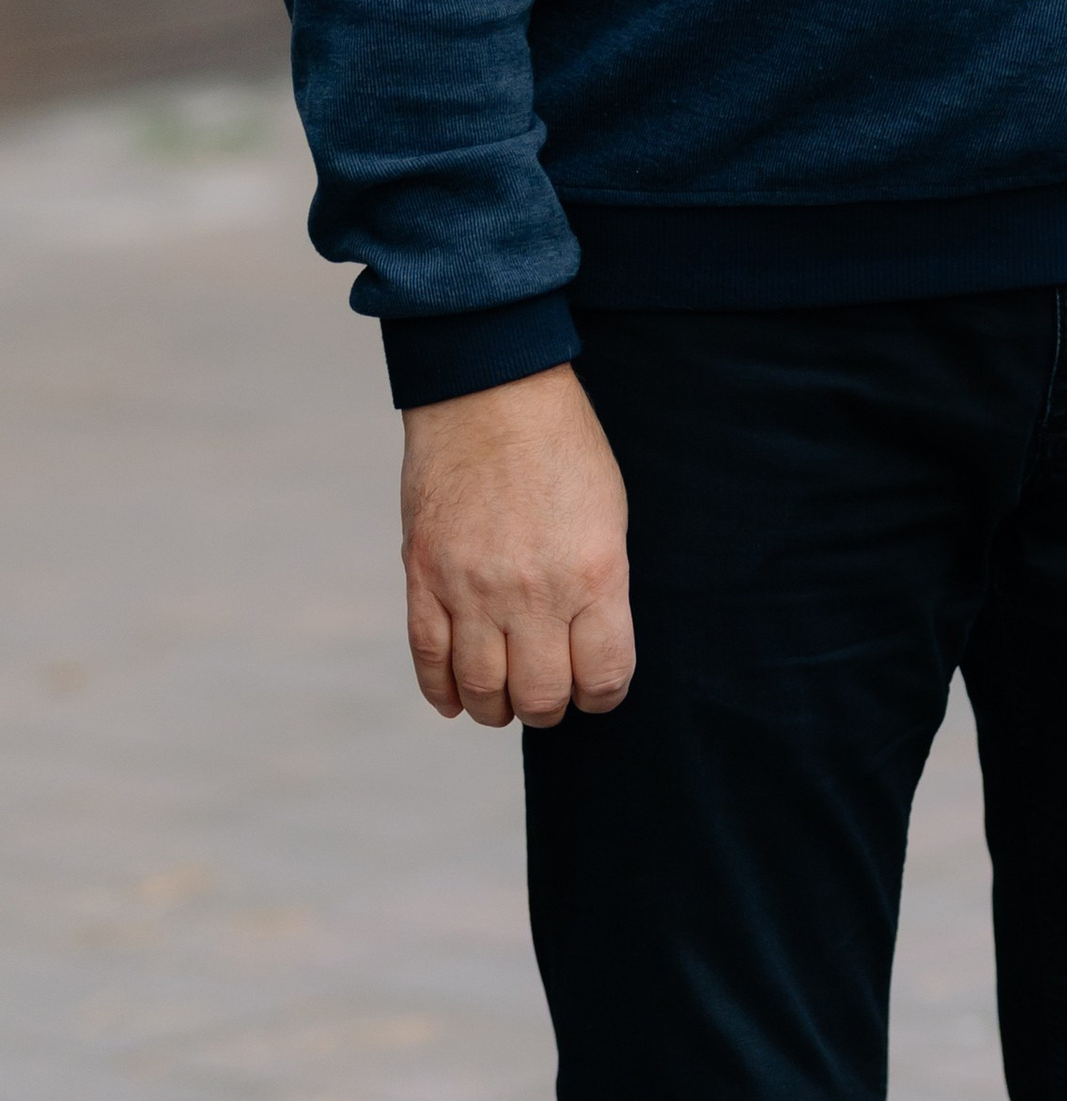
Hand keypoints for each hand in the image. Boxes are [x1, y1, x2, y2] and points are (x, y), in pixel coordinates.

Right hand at [400, 362, 633, 731]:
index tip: (597, 688)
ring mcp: (471, 588)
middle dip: (549, 707)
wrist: (491, 392)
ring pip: (482, 691)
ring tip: (504, 700)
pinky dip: (444, 692)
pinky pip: (430, 661)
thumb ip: (599, 585)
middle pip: (540, 696)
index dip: (603, 694)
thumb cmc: (562, 446)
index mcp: (593, 573)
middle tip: (548, 694)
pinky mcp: (424, 577)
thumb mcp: (609, 514)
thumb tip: (587, 649)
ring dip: (497, 708)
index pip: (604, 676)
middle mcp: (533, 592)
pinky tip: (457, 700)